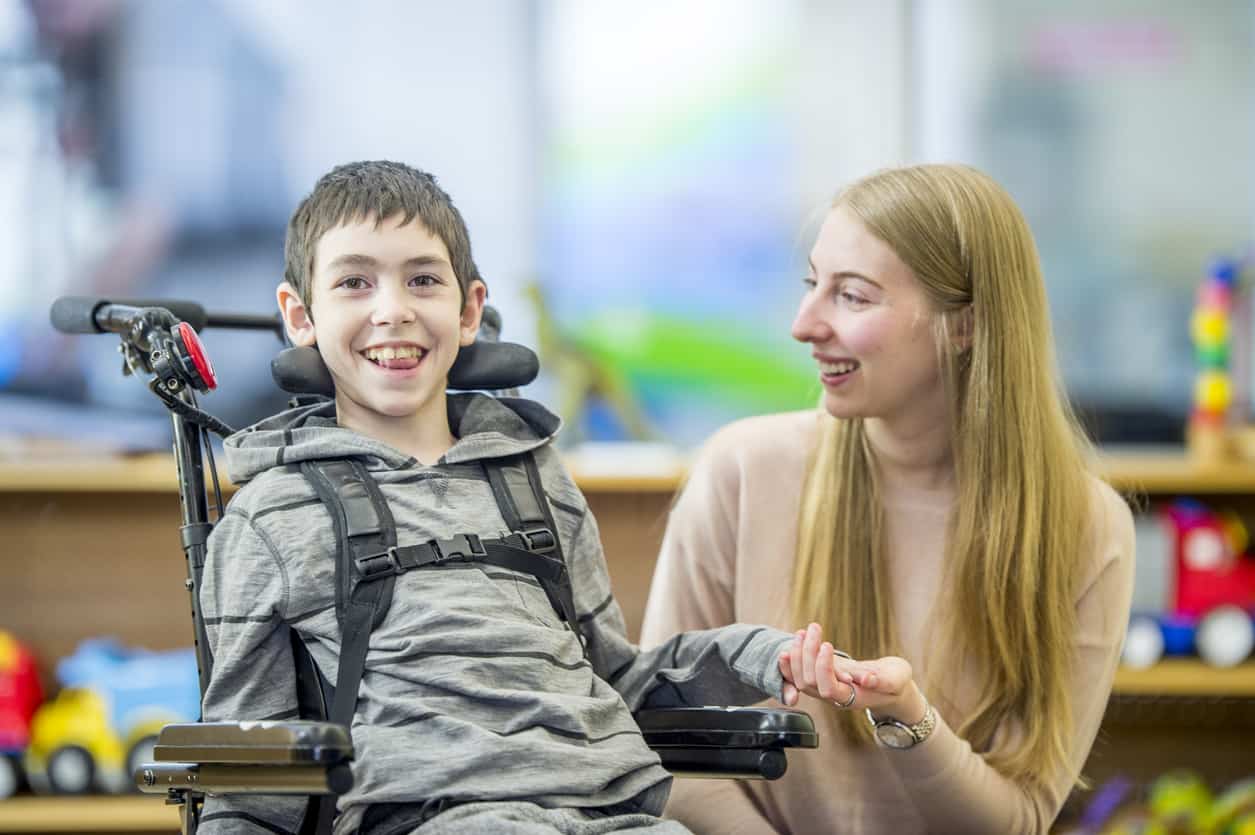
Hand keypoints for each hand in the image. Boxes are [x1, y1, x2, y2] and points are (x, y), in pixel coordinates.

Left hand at [778, 623, 924, 722]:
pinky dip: (792, 662)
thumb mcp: (896, 680)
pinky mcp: (823, 676)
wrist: (892, 685)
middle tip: (813, 629)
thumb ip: (883, 681)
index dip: (823, 668)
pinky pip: (801, 674)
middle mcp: (835, 696)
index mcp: (853, 698)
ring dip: (797, 654)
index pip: (828, 689)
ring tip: (802, 632)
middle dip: (807, 654)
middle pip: (809, 682)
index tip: (827, 645)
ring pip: (801, 679)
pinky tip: (787, 648)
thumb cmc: (896, 682)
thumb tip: (866, 679)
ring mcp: (826, 687)